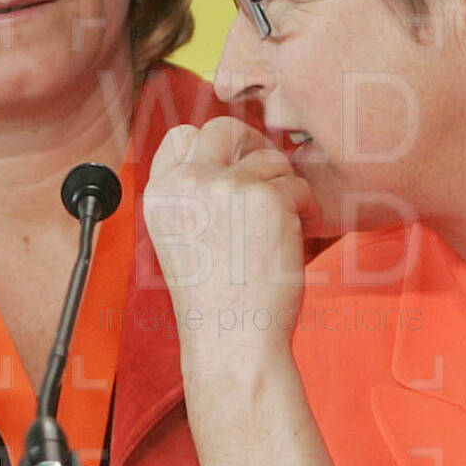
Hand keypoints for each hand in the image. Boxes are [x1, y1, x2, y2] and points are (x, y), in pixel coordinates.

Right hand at [143, 117, 318, 365]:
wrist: (232, 337)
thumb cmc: (213, 300)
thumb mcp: (180, 239)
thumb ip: (192, 196)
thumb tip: (226, 157)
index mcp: (161, 194)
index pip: (181, 137)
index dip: (211, 144)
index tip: (232, 162)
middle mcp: (187, 183)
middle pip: (222, 128)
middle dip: (251, 143)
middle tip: (268, 171)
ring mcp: (225, 187)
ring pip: (268, 157)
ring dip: (284, 183)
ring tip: (285, 217)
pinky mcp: (265, 198)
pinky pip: (295, 184)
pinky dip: (304, 205)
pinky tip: (297, 231)